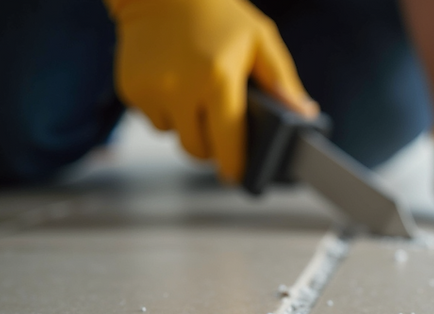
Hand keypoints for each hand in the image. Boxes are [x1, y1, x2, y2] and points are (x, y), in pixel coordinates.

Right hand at [107, 0, 317, 181]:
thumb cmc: (217, 12)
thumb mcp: (260, 39)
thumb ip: (282, 80)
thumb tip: (304, 114)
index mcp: (218, 78)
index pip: (229, 142)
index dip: (234, 165)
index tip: (237, 176)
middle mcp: (180, 87)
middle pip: (198, 149)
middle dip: (211, 146)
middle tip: (219, 128)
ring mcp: (151, 90)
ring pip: (173, 136)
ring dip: (186, 127)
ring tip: (194, 96)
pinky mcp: (130, 88)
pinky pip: (152, 119)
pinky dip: (163, 112)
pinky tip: (172, 84)